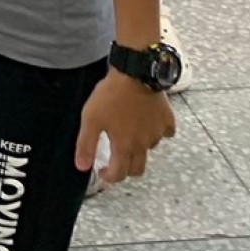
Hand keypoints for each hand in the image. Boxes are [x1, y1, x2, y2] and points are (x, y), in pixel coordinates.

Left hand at [76, 70, 175, 184]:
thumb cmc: (111, 96)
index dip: (109, 177)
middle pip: (138, 169)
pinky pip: (165, 133)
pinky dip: (157, 132)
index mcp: (124, 146)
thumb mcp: (90, 119)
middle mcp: (143, 145)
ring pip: (150, 149)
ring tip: (129, 134)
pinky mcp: (168, 120)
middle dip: (126, 169)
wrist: (135, 73)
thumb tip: (82, 167)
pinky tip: (148, 123)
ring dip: (139, 148)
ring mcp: (158, 133)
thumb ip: (86, 145)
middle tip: (116, 159)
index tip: (101, 171)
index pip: (119, 174)